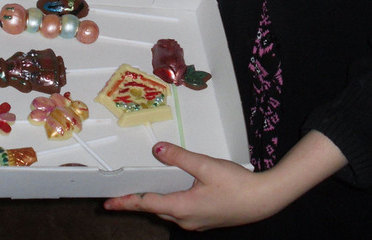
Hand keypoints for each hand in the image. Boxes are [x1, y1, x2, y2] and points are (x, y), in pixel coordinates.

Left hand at [104, 142, 283, 231]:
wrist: (262, 200)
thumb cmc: (236, 184)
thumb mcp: (206, 166)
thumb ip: (180, 157)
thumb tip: (158, 150)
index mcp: (182, 207)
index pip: (146, 204)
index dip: (126, 202)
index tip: (108, 204)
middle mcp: (185, 220)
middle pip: (155, 210)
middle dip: (138, 203)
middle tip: (121, 196)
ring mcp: (196, 223)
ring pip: (168, 213)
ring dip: (154, 203)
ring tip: (143, 193)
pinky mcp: (206, 220)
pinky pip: (180, 213)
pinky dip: (170, 203)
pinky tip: (174, 193)